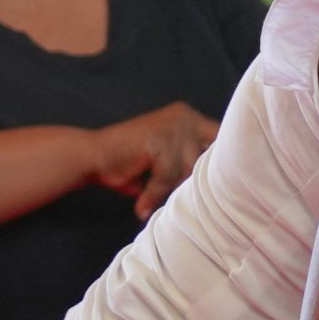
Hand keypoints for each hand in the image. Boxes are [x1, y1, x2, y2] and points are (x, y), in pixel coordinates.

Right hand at [89, 102, 219, 218]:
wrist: (89, 157)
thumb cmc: (129, 163)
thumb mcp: (170, 159)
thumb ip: (193, 163)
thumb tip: (228, 184)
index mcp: (190, 116)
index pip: (222, 140)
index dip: (222, 164)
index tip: (224, 185)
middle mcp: (185, 116)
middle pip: (209, 159)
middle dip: (192, 180)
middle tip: (173, 193)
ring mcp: (172, 127)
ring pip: (188, 170)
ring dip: (171, 188)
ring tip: (153, 193)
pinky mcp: (158, 141)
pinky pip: (167, 177)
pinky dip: (154, 194)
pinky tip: (142, 203)